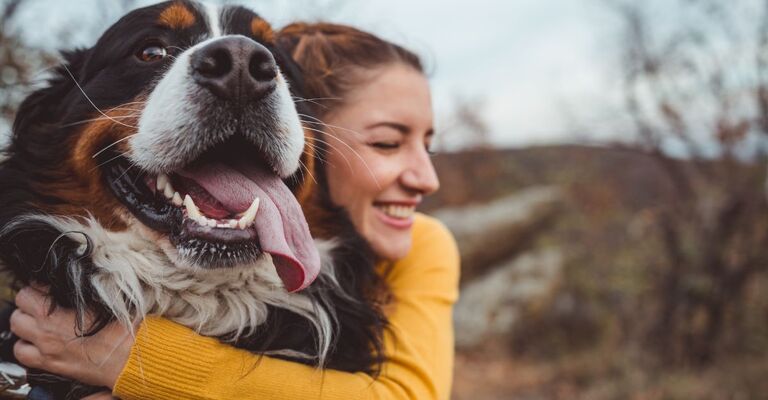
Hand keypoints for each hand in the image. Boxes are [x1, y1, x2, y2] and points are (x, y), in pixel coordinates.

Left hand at [9, 286, 134, 388]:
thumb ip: (82, 290)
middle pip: (20, 307)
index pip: (30, 290)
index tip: (51, 287)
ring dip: (26, 322)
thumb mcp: (105, 298)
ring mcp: (46, 349)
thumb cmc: (121, 327)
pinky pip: (22, 353)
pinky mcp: (50, 364)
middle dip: (30, 301)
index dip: (41, 286)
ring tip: (41, 320)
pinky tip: (40, 341)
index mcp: (55, 312)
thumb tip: (72, 280)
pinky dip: (27, 345)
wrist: (129, 356)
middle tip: (44, 301)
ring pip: (17, 329)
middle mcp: (45, 330)